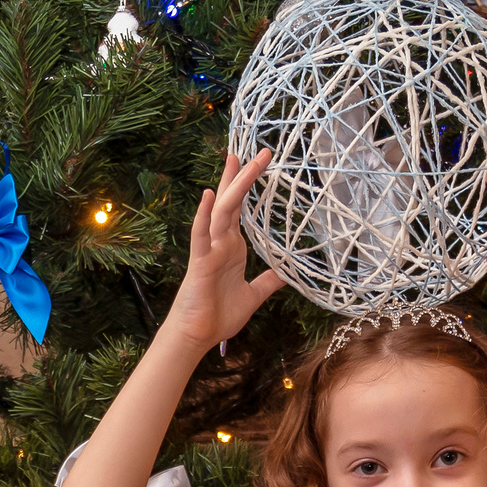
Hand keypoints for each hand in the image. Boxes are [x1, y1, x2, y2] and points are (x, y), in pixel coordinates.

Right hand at [159, 146, 285, 352]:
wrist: (198, 335)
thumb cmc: (219, 315)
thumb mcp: (253, 295)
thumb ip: (268, 281)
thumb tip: (288, 272)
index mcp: (232, 247)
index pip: (240, 209)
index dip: (248, 186)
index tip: (257, 162)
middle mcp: (220, 243)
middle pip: (231, 202)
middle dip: (243, 175)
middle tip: (258, 150)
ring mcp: (209, 250)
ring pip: (220, 212)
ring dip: (230, 186)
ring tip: (237, 160)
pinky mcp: (200, 262)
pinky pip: (201, 235)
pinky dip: (204, 216)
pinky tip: (209, 196)